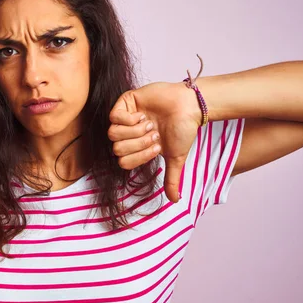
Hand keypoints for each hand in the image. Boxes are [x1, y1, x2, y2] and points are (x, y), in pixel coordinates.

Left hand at [108, 82, 201, 202]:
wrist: (189, 107)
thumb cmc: (183, 129)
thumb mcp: (175, 157)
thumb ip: (171, 178)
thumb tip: (175, 200)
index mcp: (137, 148)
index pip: (123, 162)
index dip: (139, 156)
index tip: (156, 147)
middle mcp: (128, 134)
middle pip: (116, 149)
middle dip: (139, 144)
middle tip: (154, 134)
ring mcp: (125, 118)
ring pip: (112, 134)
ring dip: (134, 131)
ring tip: (149, 124)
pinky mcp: (125, 102)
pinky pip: (114, 117)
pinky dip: (129, 118)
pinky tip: (142, 115)